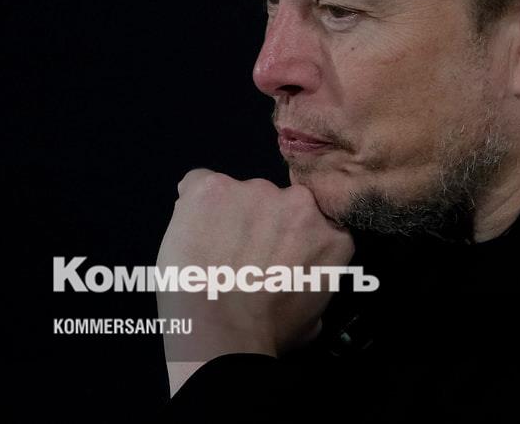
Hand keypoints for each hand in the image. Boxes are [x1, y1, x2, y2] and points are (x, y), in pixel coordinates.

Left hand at [157, 169, 353, 393]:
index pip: (313, 221)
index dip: (289, 236)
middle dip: (260, 223)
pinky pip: (199, 184)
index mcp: (330, 233)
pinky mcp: (213, 187)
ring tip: (208, 252)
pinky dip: (193, 205)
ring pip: (238, 195)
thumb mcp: (314, 317)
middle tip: (239, 257)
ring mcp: (255, 190)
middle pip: (276, 203)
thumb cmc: (267, 334)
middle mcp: (299, 202)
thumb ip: (314, 284)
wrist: (221, 333)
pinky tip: (189, 232)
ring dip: (227, 216)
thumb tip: (300, 285)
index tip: (272, 253)